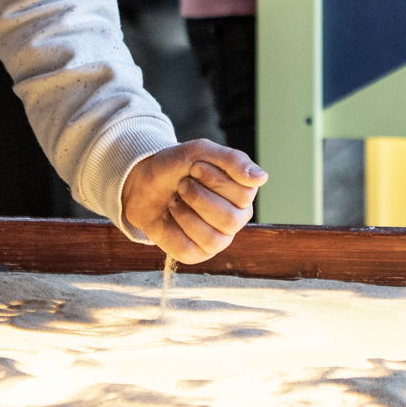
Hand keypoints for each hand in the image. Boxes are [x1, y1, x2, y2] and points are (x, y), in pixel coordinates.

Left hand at [122, 140, 266, 262]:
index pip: (244, 195)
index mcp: (243, 195)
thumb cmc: (177, 167)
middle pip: (230, 220)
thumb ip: (233, 161)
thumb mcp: (201, 152)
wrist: (143, 181)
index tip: (195, 167)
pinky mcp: (195, 254)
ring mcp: (217, 239)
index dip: (215, 179)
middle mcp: (235, 219)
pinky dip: (172, 229)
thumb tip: (262, 178)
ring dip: (185, 214)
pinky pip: (188, 250)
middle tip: (182, 184)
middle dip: (199, 197)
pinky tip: (169, 216)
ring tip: (175, 199)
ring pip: (212, 239)